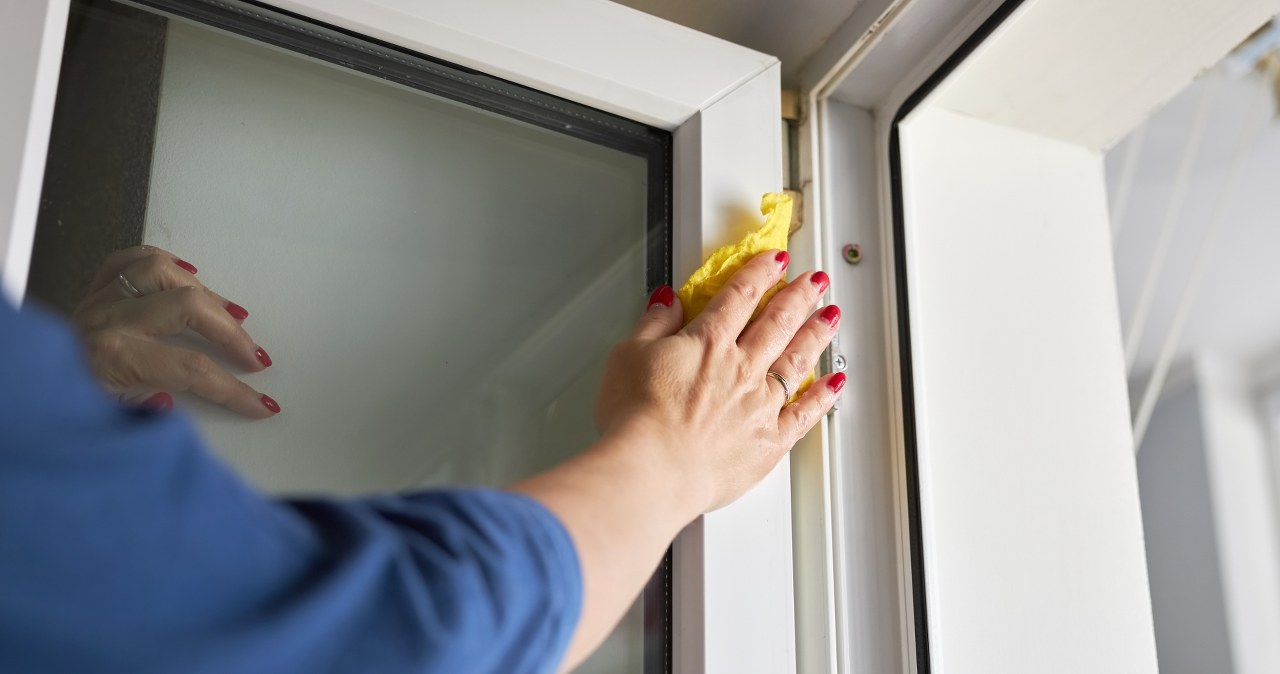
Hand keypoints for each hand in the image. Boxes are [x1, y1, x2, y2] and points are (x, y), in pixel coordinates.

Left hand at [71, 245, 279, 417]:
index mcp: (113, 357)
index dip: (234, 389)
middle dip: (232, 334)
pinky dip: (163, 261)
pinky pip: (128, 260)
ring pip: (163, 271)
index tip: (259, 402)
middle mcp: (107, 320)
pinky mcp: (91, 291)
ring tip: (231, 313)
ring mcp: (99, 300)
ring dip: (205, 290)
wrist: (16, 389)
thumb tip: (172, 397)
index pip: (192, 370)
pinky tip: (187, 271)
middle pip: (189, 308)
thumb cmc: (52, 402)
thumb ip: (143, 411)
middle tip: (253, 355)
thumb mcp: (100, 421)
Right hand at [595, 249, 843, 512]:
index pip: (741, 295)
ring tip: (832, 317)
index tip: (776, 259)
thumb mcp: (627, 355)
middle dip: (801, 295)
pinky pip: (804, 414)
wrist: (652, 469)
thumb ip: (653, 324)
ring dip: (817, 334)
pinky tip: (834, 383)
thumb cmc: (635, 418)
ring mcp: (760, 405)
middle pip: (779, 321)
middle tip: (817, 280)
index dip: (761, 272)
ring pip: (798, 360)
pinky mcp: (768, 441)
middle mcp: (741, 368)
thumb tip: (667, 301)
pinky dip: (822, 397)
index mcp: (708, 342)